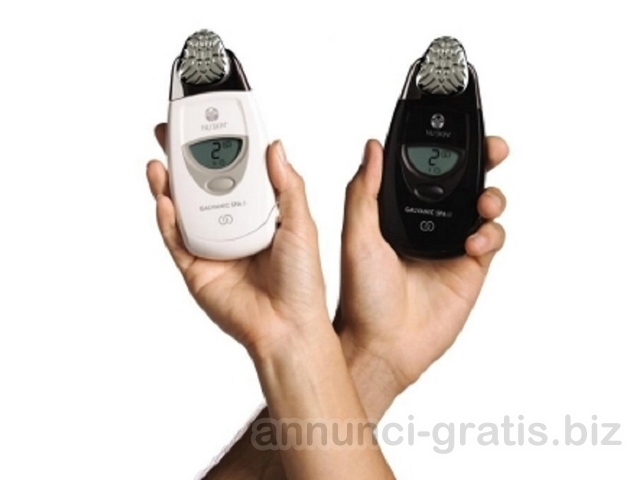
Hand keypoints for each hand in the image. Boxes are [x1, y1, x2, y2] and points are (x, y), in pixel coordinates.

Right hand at [146, 124, 328, 355]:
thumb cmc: (301, 282)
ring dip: (169, 185)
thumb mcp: (302, 224)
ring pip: (184, 209)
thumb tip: (275, 147)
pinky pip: (175, 240)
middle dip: (185, 159)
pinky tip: (164, 199)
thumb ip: (287, 185)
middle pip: (203, 186)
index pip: (238, 173)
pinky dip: (167, 220)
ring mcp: (212, 246)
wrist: (287, 326)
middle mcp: (234, 226)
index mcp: (261, 213)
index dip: (225, 148)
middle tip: (172, 133)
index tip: (215, 124)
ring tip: (160, 161)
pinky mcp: (195, 268)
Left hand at [337, 137, 507, 395]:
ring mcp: (450, 244)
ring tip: (484, 204)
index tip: (455, 129)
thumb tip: (371, 148)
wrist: (384, 344)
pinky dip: (490, 234)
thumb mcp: (357, 237)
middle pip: (463, 180)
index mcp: (398, 210)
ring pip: (484, 205)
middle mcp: (427, 222)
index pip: (426, 168)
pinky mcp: (470, 268)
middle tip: (493, 149)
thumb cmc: (362, 296)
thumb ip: (365, 192)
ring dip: (492, 196)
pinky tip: (473, 245)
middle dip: (482, 160)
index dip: (443, 148)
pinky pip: (492, 239)